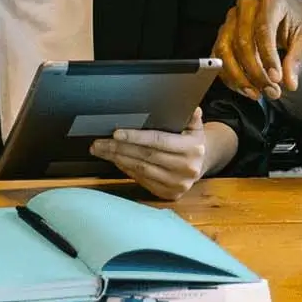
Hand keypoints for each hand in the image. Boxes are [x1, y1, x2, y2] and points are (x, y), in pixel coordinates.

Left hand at [90, 109, 219, 200]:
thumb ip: (190, 116)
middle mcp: (186, 168)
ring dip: (118, 159)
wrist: (201, 164)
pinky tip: (116, 160)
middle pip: (146, 156)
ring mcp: (177, 184)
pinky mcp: (169, 194)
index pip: (158, 141)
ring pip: (141, 170)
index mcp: (192, 148)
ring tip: (102, 150)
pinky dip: (126, 170)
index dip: (136, 137)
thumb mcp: (195, 126)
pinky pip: (143, 180)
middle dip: (120, 148)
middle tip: (100, 142)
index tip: (116, 133)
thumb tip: (191, 107)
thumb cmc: (192, 141)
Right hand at [213, 0, 301, 100]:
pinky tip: (246, 89)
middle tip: (272, 91)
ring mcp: (231, 20)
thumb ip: (297, 59)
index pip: (263, 29)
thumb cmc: (297, 23)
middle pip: (242, 42)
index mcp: (270, 1)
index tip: (276, 78)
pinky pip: (218, 58)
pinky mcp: (223, 35)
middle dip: (256, 72)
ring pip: (225, 50)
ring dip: (239, 77)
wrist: (288, 17)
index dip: (268, 56)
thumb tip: (290, 82)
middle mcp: (246, 7)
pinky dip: (230, 77)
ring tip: (257, 93)